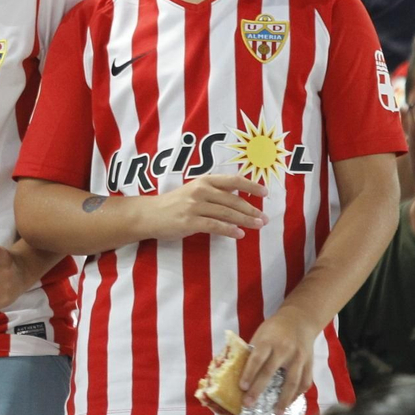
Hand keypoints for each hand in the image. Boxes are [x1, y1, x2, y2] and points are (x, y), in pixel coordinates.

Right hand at [131, 174, 266, 241]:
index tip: (265, 193)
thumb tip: (240, 196)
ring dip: (245, 220)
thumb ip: (214, 192)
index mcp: (203, 181)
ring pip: (227, 213)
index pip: (232, 180)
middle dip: (252, 209)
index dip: (251, 185)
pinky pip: (215, 226)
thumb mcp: (194, 191)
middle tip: (265, 218)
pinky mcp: (190, 222)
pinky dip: (229, 230)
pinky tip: (240, 234)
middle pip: (233, 199)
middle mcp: (200, 191)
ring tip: (258, 226)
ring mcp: (194, 206)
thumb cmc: (174, 203)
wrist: (149, 215)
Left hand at [241, 304, 316, 413]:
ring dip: (284, 400)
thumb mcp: (261, 333)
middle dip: (259, 390)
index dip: (249, 374)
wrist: (300, 320)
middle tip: (249, 404)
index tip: (242, 388)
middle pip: (271, 373)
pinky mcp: (309, 364)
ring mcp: (299, 358)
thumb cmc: (275, 328)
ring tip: (277, 413)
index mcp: (269, 341)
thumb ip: (254, 351)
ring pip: (292, 382)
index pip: (257, 359)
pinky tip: (290, 403)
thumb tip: (241, 372)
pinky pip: (305, 382)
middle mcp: (284, 350)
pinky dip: (298, 394)